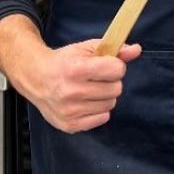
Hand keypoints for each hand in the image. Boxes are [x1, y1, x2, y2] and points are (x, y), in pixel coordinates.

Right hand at [22, 40, 141, 132]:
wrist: (36, 78)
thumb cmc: (64, 62)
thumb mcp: (87, 49)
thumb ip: (114, 49)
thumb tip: (136, 50)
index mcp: (75, 70)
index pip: (116, 70)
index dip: (115, 65)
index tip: (107, 64)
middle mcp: (71, 92)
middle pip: (116, 89)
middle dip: (111, 81)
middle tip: (97, 78)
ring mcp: (69, 111)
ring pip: (110, 104)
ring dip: (105, 96)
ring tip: (90, 89)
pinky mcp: (69, 125)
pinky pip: (102, 118)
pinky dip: (98, 110)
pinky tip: (86, 102)